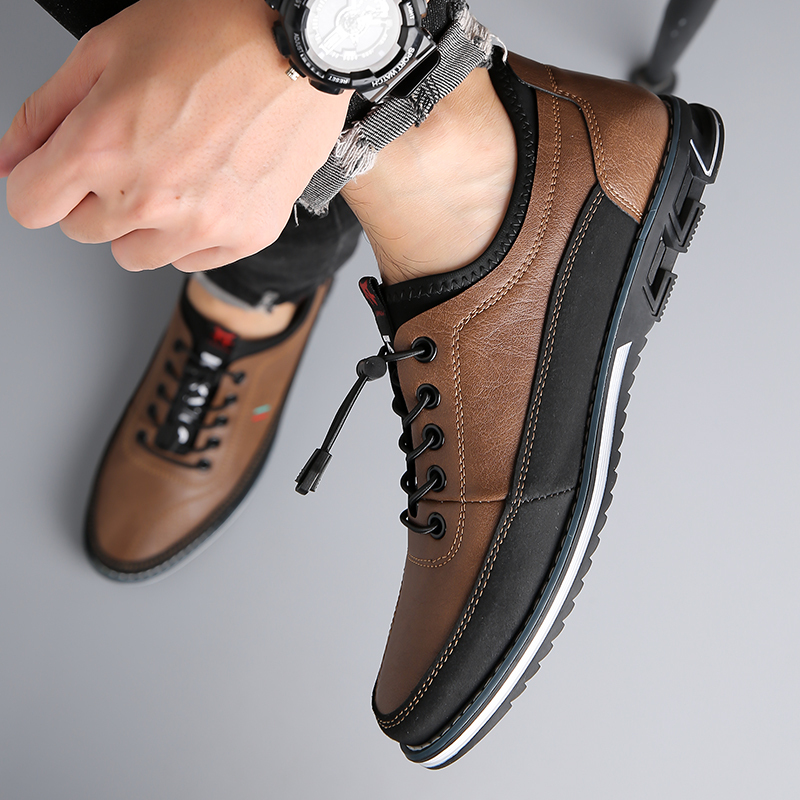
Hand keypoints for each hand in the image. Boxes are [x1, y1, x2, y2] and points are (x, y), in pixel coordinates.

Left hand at [0, 0, 350, 271]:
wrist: (301, 50)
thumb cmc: (213, 34)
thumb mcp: (107, 49)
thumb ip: (46, 113)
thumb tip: (10, 160)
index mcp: (102, 147)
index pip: (30, 206)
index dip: (38, 184)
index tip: (56, 174)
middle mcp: (151, 198)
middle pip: (83, 232)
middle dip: (93, 197)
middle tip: (132, 154)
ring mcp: (203, 224)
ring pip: (137, 254)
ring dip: (141, 224)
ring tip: (173, 174)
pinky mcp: (245, 235)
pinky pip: (191, 260)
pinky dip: (190, 233)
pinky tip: (208, 188)